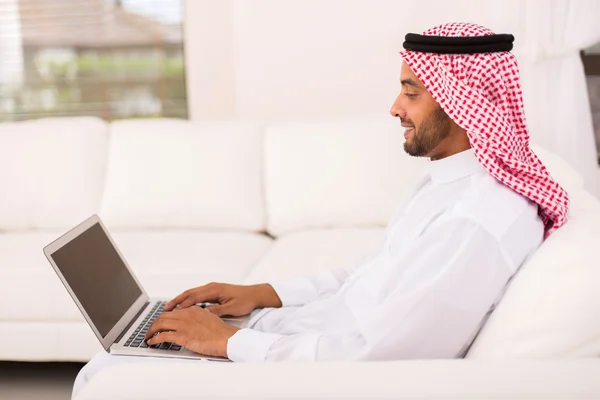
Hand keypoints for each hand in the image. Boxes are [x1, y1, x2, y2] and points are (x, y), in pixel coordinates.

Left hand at [144, 307, 239, 357]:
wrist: (226, 338)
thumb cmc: (221, 332)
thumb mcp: (209, 318)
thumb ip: (199, 317)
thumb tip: (193, 322)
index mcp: (193, 310)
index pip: (173, 311)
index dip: (163, 317)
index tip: (159, 322)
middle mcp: (186, 315)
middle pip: (163, 316)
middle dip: (154, 323)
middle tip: (150, 330)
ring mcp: (184, 325)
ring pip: (160, 324)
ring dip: (151, 331)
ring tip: (148, 336)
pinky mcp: (182, 336)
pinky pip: (163, 336)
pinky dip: (155, 339)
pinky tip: (152, 342)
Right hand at [164, 282, 281, 316]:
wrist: (255, 294)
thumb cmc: (245, 300)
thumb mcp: (231, 308)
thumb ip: (217, 311)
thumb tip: (203, 314)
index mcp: (214, 290)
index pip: (194, 297)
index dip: (183, 305)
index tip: (173, 312)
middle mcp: (211, 287)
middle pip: (189, 293)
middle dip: (176, 301)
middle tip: (165, 309)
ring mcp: (212, 288)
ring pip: (192, 293)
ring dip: (180, 300)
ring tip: (170, 308)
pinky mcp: (213, 291)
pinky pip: (197, 295)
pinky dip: (188, 300)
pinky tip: (184, 306)